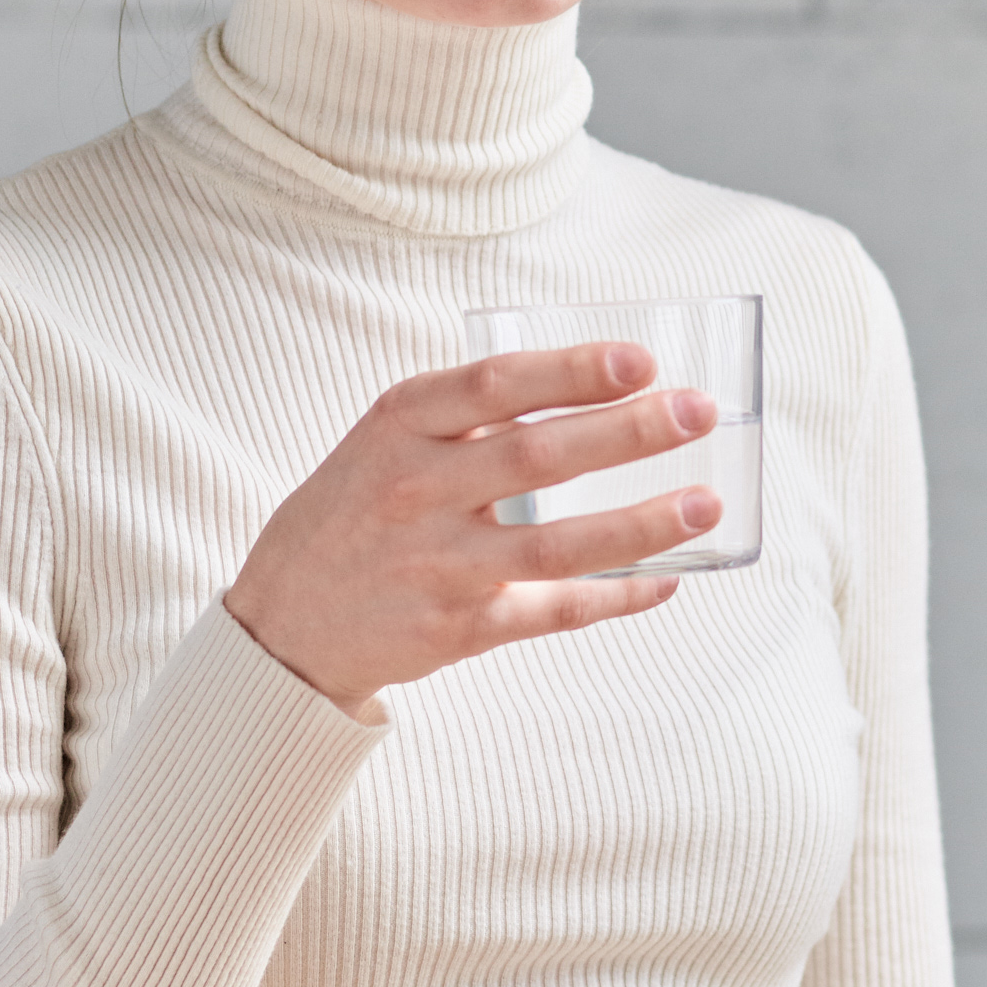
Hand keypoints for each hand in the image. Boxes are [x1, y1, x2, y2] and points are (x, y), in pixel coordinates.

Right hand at [223, 342, 721, 712]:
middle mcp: (417, 490)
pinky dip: (616, 595)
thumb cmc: (355, 512)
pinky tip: (666, 578)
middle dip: (629, 432)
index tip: (642, 359)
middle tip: (699, 411)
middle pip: (538, 457)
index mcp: (400, 426)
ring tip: (706, 502)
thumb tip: (598, 385)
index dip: (572, 370)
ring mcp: (439, 564)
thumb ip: (469, 413)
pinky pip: (553, 609)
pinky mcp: (457, 628)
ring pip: (556, 542)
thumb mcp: (386, 439)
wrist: (281, 622)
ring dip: (641, 522)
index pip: (495, 385)